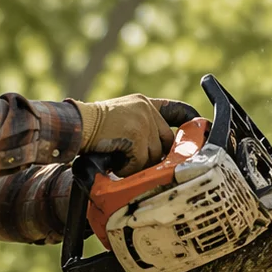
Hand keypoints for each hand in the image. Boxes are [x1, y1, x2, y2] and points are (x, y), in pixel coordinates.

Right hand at [70, 95, 200, 174]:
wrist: (73, 126)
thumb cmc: (90, 130)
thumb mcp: (119, 120)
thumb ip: (140, 128)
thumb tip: (160, 154)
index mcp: (143, 103)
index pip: (174, 110)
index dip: (188, 121)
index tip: (198, 127)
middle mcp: (146, 109)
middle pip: (165, 142)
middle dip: (154, 157)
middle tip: (135, 164)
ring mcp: (143, 121)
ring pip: (154, 155)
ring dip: (137, 165)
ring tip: (118, 161)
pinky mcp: (137, 135)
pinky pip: (141, 161)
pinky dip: (127, 168)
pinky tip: (114, 163)